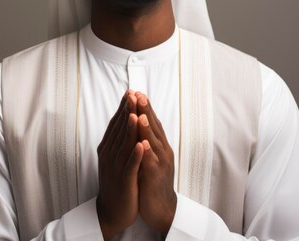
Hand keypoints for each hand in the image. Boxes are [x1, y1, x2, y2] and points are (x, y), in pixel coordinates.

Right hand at [96, 90, 144, 239]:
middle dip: (127, 112)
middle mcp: (110, 155)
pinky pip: (130, 166)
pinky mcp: (124, 181)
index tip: (130, 92)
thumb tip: (123, 119)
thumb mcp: (114, 157)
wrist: (112, 210)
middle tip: (132, 94)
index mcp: (107, 148)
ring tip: (135, 113)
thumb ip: (118, 139)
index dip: (123, 108)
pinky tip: (141, 145)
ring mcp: (116, 168)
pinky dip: (135, 155)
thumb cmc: (116, 182)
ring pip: (124, 145)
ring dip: (129, 129)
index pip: (116, 124)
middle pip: (119, 130)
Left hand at [135, 92, 176, 234]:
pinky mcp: (156, 177)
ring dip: (147, 128)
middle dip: (146, 111)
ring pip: (154, 143)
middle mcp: (162, 151)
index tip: (135, 92)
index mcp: (158, 145)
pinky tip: (143, 144)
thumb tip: (137, 120)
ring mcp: (161, 163)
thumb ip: (145, 138)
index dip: (144, 107)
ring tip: (141, 114)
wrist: (161, 208)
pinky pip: (152, 163)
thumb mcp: (148, 155)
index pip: (151, 121)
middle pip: (154, 127)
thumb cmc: (152, 180)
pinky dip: (148, 153)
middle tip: (139, 94)